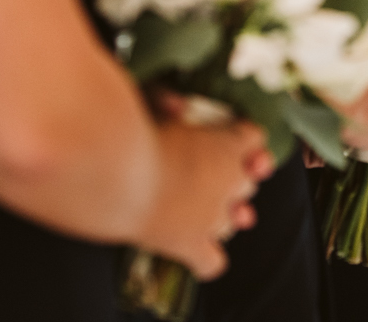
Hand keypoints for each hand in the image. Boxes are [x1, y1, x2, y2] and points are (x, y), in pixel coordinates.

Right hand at [139, 111, 267, 277]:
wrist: (114, 169)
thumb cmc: (132, 128)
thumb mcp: (153, 103)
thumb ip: (168, 103)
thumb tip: (177, 107)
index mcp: (229, 143)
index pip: (254, 138)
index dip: (240, 138)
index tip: (222, 134)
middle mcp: (230, 181)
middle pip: (246, 182)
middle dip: (230, 179)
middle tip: (200, 172)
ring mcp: (212, 216)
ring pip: (232, 221)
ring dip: (217, 214)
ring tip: (191, 207)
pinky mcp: (188, 244)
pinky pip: (212, 263)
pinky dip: (206, 259)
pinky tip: (189, 247)